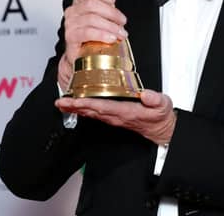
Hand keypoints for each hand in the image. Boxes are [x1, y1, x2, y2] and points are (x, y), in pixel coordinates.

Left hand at [55, 90, 176, 145]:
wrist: (161, 129)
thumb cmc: (160, 116)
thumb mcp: (162, 105)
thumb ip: (154, 99)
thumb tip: (145, 94)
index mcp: (126, 112)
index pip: (103, 107)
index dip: (87, 104)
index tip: (75, 101)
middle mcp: (117, 117)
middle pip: (92, 111)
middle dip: (75, 107)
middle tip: (60, 102)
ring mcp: (114, 118)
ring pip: (91, 113)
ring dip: (76, 109)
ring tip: (62, 103)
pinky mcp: (113, 117)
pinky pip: (95, 114)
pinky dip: (84, 109)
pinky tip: (76, 106)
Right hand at [58, 0, 127, 89]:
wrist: (82, 55)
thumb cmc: (91, 35)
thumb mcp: (101, 15)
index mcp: (79, 2)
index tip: (113, 0)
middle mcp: (72, 11)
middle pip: (92, 4)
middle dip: (112, 13)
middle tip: (122, 22)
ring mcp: (70, 24)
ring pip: (92, 19)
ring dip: (111, 26)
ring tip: (121, 33)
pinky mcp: (71, 37)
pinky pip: (88, 32)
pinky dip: (102, 35)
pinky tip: (111, 38)